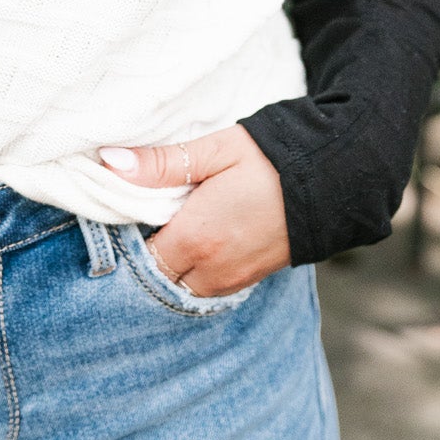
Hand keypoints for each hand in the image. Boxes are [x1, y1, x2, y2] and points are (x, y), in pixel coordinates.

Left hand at [99, 124, 290, 296]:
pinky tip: (197, 242)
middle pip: (159, 278)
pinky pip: (207, 288)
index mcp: (196, 238)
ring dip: (172, 266)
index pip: (141, 257)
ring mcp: (233, 280)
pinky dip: (194, 273)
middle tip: (149, 220)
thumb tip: (109, 163)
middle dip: (149, 255)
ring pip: (183, 288)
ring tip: (174, 228)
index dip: (130, 237)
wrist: (330, 180)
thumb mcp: (214, 151)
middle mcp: (212, 270)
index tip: (130, 212)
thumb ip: (161, 164)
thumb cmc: (268, 159)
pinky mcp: (250, 281)